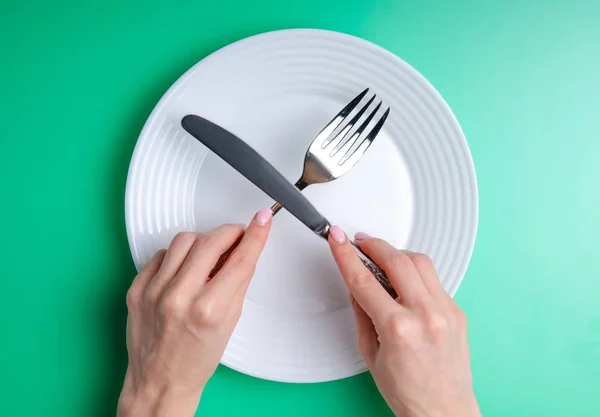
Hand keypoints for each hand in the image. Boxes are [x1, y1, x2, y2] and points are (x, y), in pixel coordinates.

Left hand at [117, 208, 272, 416]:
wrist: (160, 381)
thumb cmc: (196, 359)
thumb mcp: (230, 322)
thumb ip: (238, 282)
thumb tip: (247, 250)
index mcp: (208, 310)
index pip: (239, 259)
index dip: (255, 234)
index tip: (262, 219)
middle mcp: (178, 298)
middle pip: (210, 241)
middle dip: (229, 232)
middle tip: (237, 236)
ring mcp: (153, 292)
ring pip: (183, 240)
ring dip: (202, 242)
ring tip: (208, 257)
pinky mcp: (136, 289)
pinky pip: (160, 255)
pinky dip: (176, 257)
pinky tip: (183, 270)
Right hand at [328, 227, 479, 416]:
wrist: (444, 411)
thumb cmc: (408, 392)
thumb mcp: (370, 353)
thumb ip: (362, 313)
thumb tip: (358, 284)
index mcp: (398, 328)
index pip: (364, 280)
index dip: (346, 255)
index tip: (338, 238)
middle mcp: (425, 315)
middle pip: (396, 260)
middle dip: (374, 244)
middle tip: (360, 242)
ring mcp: (446, 311)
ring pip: (420, 262)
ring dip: (397, 253)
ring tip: (382, 257)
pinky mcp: (457, 311)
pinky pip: (434, 280)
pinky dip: (415, 273)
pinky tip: (405, 280)